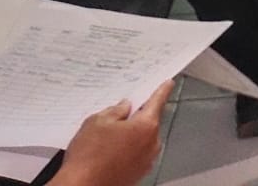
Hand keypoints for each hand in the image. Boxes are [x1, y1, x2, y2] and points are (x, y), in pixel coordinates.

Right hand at [54, 81, 172, 185]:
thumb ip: (115, 110)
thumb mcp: (97, 122)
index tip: (168, 84)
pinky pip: (137, 154)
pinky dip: (127, 150)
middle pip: (149, 121)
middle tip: (119, 115)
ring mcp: (146, 161)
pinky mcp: (138, 174)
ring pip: (142, 139)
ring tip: (106, 140)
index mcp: (146, 126)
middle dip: (136, 117)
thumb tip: (124, 107)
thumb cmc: (89, 159)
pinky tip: (109, 152)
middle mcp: (152, 144)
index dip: (162, 90)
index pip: (158, 101)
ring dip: (131, 135)